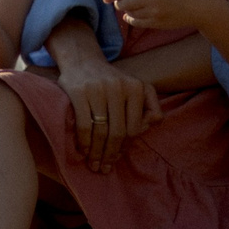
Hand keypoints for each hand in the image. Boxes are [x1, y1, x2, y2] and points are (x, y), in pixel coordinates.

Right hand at [55, 51, 160, 175]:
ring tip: (94, 164)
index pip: (134, 127)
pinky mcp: (78, 91)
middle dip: (110, 154)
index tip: (117, 157)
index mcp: (136, 87)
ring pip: (101, 131)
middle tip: (104, 168)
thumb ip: (149, 106)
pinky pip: (84, 125)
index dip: (126, 146)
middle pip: (118, 132)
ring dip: (96, 153)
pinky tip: (83, 150)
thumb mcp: (135, 87)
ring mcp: (98, 89)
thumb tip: (150, 126)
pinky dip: (84, 142)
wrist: (82, 60)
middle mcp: (119, 87)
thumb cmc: (111, 82)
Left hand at [104, 0, 206, 31]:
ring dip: (126, 12)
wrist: (196, 4)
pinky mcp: (157, 23)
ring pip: (131, 13)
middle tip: (118, 3)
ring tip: (127, 9)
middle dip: (118, 4)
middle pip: (125, 3)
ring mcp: (154, 11)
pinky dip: (131, 20)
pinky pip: (138, 23)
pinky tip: (130, 17)